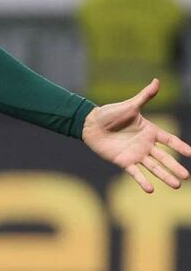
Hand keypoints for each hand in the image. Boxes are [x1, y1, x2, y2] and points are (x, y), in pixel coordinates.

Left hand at [82, 78, 190, 192]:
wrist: (89, 124)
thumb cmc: (109, 113)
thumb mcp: (129, 105)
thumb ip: (145, 96)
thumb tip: (157, 80)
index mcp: (149, 131)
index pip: (169, 140)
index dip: (180, 146)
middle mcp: (145, 144)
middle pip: (164, 157)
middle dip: (175, 167)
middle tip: (186, 177)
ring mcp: (135, 154)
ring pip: (154, 167)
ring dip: (165, 176)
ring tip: (176, 185)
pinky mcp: (124, 161)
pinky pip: (135, 173)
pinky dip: (142, 181)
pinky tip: (150, 190)